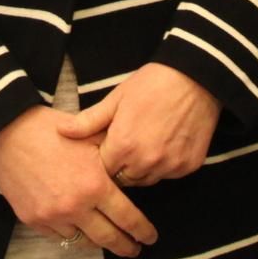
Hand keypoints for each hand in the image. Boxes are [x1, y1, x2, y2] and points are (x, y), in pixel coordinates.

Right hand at [0, 108, 157, 257]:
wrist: (6, 132)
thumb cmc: (51, 130)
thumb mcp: (90, 138)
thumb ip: (114, 159)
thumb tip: (134, 174)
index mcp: (95, 184)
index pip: (128, 218)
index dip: (142, 230)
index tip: (150, 237)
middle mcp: (76, 206)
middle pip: (108, 238)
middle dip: (126, 246)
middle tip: (135, 249)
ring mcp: (52, 216)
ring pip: (83, 241)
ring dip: (98, 242)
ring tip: (108, 240)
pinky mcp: (33, 220)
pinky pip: (59, 236)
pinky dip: (72, 234)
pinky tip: (80, 229)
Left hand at [57, 64, 219, 184]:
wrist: (196, 78)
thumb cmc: (151, 85)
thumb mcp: (116, 99)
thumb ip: (88, 121)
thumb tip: (61, 131)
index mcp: (123, 146)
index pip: (102, 171)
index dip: (102, 160)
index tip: (106, 147)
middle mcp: (146, 162)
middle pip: (123, 180)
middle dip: (120, 167)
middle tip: (124, 146)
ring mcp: (169, 166)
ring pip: (146, 180)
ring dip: (141, 169)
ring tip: (143, 145)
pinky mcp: (188, 166)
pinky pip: (168, 174)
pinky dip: (164, 165)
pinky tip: (164, 144)